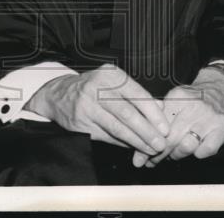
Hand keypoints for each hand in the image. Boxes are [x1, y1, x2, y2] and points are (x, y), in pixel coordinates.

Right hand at [24, 64, 169, 155]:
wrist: (59, 94)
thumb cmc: (93, 87)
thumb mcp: (113, 83)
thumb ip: (135, 95)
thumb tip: (159, 110)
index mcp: (110, 75)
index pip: (136, 94)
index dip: (153, 113)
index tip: (165, 127)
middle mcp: (97, 88)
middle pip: (127, 113)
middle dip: (147, 131)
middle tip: (160, 143)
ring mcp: (87, 105)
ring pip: (117, 127)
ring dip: (137, 141)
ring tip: (150, 149)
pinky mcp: (80, 122)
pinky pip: (106, 135)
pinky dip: (122, 143)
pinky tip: (133, 147)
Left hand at [132, 66, 223, 167]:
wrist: (219, 90)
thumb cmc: (191, 99)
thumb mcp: (172, 101)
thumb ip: (156, 119)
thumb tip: (138, 146)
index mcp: (178, 97)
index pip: (158, 125)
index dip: (148, 144)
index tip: (141, 157)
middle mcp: (194, 106)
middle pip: (170, 138)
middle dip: (159, 154)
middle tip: (153, 161)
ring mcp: (209, 118)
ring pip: (186, 146)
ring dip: (177, 154)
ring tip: (174, 154)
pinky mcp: (222, 128)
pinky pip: (206, 150)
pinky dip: (198, 153)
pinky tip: (195, 150)